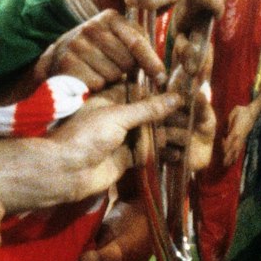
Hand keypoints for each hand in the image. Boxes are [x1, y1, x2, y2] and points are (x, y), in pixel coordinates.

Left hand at [23, 91, 181, 211]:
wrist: (67, 171)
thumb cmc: (87, 135)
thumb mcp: (118, 116)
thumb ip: (148, 108)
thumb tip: (176, 97)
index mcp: (110, 99)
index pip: (140, 89)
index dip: (160, 90)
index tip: (183, 88)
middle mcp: (117, 116)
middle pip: (147, 113)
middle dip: (168, 114)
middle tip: (193, 113)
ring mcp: (121, 138)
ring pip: (149, 133)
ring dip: (168, 134)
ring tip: (191, 133)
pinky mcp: (125, 159)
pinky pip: (147, 153)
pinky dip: (162, 154)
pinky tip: (179, 154)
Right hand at [33, 9, 165, 91]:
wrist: (58, 56)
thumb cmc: (98, 50)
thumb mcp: (117, 39)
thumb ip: (139, 44)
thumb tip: (162, 71)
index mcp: (110, 17)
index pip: (137, 42)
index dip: (151, 61)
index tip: (161, 76)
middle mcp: (92, 27)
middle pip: (127, 60)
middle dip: (127, 70)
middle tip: (116, 69)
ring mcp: (77, 44)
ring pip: (113, 73)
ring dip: (111, 79)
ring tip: (100, 71)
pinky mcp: (67, 63)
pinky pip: (96, 82)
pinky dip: (97, 85)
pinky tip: (90, 78)